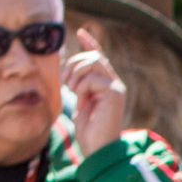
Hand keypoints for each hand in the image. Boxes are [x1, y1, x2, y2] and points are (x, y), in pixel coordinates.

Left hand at [65, 27, 129, 147]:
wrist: (97, 150)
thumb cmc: (88, 131)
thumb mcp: (80, 103)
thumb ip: (79, 86)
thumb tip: (70, 70)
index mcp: (105, 84)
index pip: (99, 56)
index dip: (90, 42)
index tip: (80, 32)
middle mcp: (113, 83)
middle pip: (94, 56)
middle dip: (75, 63)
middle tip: (65, 82)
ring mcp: (116, 87)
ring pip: (94, 61)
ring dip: (77, 73)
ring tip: (71, 89)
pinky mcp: (115, 93)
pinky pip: (93, 77)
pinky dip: (81, 85)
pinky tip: (81, 99)